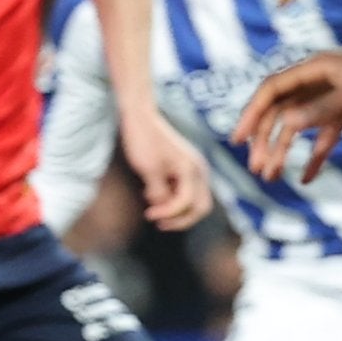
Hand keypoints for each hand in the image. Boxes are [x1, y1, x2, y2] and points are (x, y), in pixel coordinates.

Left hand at [124, 113, 212, 231]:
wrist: (141, 118)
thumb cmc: (143, 140)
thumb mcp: (148, 170)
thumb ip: (159, 193)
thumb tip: (163, 209)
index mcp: (191, 169)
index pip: (187, 203)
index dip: (169, 213)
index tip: (149, 215)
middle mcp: (199, 170)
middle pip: (200, 207)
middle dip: (180, 219)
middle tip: (158, 222)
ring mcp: (195, 168)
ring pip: (195, 201)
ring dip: (176, 209)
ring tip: (153, 207)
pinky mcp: (187, 168)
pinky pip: (187, 191)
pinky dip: (174, 198)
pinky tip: (153, 194)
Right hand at [232, 41, 341, 184]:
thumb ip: (325, 109)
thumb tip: (287, 123)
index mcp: (317, 68)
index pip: (272, 90)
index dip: (252, 114)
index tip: (238, 140)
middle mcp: (321, 79)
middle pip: (282, 110)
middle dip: (267, 140)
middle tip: (258, 169)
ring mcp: (336, 94)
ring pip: (301, 123)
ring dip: (286, 149)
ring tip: (274, 177)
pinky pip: (326, 133)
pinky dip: (316, 154)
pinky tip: (308, 177)